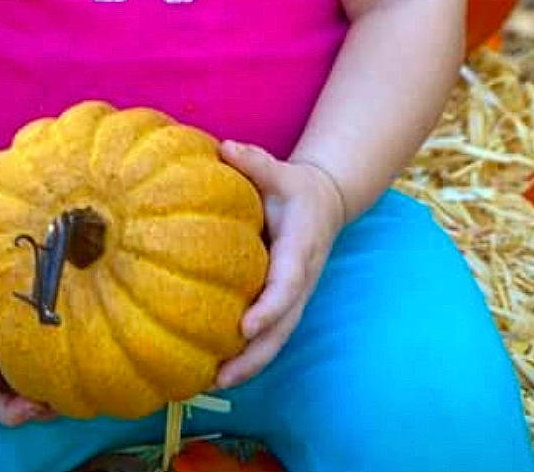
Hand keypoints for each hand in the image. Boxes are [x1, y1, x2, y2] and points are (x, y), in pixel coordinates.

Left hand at [214, 143, 345, 389]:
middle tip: (219, 377)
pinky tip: (213, 370)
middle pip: (281, 329)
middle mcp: (300, 281)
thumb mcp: (281, 172)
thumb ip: (256, 162)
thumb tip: (225, 148)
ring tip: (208, 384)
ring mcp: (294, 298)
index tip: (245, 326)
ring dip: (247, 365)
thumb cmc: (295, 187)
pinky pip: (268, 336)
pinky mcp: (284, 305)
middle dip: (253, 356)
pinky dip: (247, 356)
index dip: (268, 308)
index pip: (287, 285)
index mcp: (300, 250)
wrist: (324, 203)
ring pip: (275, 340)